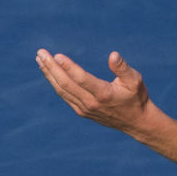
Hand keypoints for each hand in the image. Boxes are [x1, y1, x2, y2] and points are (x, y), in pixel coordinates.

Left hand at [36, 48, 150, 133]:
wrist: (136, 122)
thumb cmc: (136, 97)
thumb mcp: (135, 80)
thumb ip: (123, 68)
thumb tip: (113, 55)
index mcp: (104, 94)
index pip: (81, 79)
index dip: (68, 67)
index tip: (56, 55)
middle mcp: (91, 103)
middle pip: (66, 84)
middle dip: (51, 67)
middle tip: (40, 53)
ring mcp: (84, 109)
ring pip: (62, 90)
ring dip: (49, 74)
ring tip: (40, 60)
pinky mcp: (82, 111)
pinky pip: (65, 95)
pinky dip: (55, 83)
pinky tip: (50, 73)